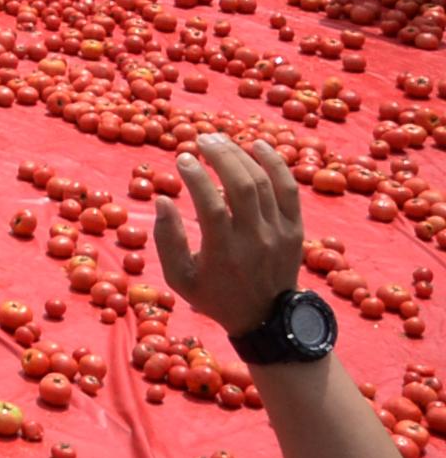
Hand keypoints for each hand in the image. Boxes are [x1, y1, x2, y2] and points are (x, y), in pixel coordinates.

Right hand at [151, 134, 303, 340]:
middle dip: (220, 155)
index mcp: (224, 253)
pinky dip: (275, 164)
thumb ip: (167, 239)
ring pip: (264, 183)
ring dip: (241, 155)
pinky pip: (289, 189)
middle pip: (242, 186)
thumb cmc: (216, 296)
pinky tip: (258, 145)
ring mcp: (279, 233)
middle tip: (201, 139)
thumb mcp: (179, 278)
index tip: (182, 158)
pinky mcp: (295, 229)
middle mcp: (255, 239)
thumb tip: (163, 199)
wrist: (267, 318)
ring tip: (221, 140)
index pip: (211, 205)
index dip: (195, 177)